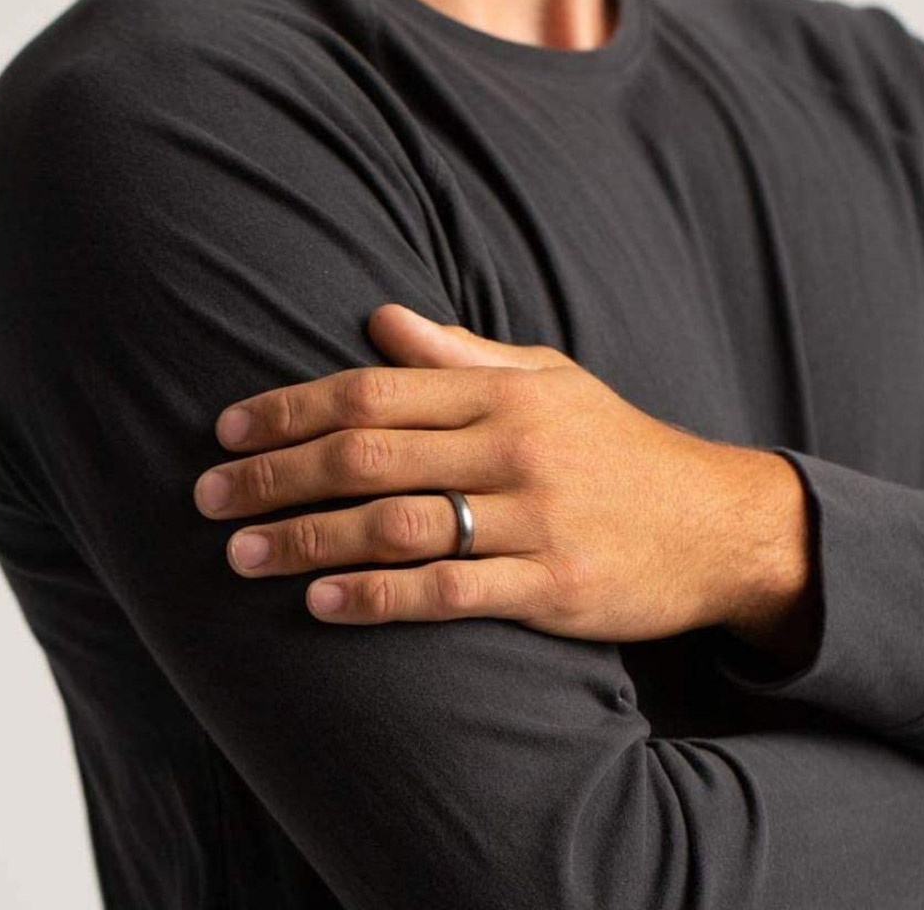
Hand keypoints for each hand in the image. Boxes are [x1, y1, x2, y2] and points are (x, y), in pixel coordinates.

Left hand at [193, 303, 812, 645]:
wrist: (716, 520)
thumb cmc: (618, 445)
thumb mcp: (551, 380)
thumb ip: (464, 354)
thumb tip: (380, 320)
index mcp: (505, 392)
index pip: (375, 389)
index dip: (291, 408)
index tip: (227, 430)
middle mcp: (514, 445)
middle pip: (369, 453)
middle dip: (275, 475)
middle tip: (206, 495)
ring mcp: (536, 517)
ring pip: (397, 522)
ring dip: (308, 538)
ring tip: (239, 553)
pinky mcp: (555, 585)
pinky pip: (450, 591)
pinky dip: (379, 597)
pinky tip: (322, 602)